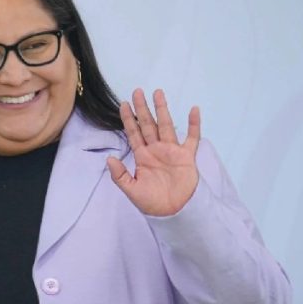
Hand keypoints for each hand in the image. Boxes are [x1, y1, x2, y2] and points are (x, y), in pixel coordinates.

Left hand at [107, 89, 200, 216]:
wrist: (173, 212)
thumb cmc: (152, 203)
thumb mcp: (131, 190)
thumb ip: (120, 175)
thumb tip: (109, 159)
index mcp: (142, 156)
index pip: (133, 133)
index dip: (128, 119)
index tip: (123, 104)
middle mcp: (156, 150)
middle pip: (148, 124)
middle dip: (143, 108)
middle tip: (137, 91)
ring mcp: (172, 151)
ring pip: (166, 125)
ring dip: (163, 109)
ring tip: (158, 93)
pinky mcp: (186, 156)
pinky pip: (192, 138)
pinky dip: (194, 124)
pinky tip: (194, 110)